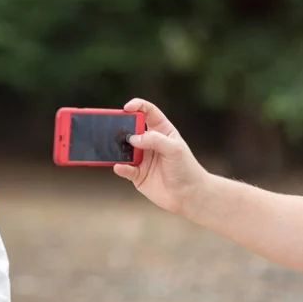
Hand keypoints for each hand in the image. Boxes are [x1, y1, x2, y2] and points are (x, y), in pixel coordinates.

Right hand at [113, 98, 208, 214]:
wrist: (189, 195)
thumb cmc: (186, 168)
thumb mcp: (174, 149)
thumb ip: (154, 140)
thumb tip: (132, 138)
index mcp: (162, 131)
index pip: (147, 112)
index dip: (137, 106)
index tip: (126, 108)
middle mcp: (150, 143)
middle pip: (131, 129)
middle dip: (121, 127)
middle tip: (115, 129)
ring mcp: (142, 158)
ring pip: (124, 149)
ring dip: (117, 148)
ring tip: (114, 148)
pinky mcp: (137, 175)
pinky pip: (124, 169)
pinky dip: (120, 167)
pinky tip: (120, 167)